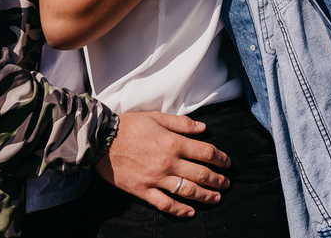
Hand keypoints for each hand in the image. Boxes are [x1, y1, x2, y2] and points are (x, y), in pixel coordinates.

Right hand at [97, 111, 231, 217]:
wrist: (102, 140)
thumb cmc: (131, 126)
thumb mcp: (158, 117)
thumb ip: (183, 124)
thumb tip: (204, 128)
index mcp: (174, 143)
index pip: (206, 152)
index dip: (220, 158)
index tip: (228, 163)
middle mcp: (168, 163)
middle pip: (201, 174)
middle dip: (218, 179)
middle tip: (227, 183)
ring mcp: (156, 179)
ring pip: (187, 191)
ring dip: (205, 196)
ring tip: (216, 198)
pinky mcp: (143, 191)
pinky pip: (165, 204)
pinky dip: (180, 210)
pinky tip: (190, 212)